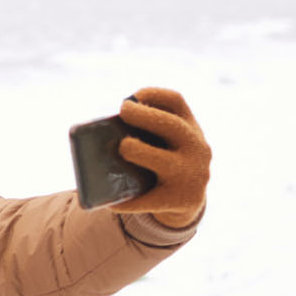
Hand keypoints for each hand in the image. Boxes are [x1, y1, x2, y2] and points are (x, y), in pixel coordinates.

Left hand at [110, 87, 210, 227]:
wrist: (185, 201)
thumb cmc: (161, 163)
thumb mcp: (161, 143)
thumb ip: (141, 134)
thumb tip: (98, 139)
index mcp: (189, 127)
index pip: (176, 102)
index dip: (155, 94)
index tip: (134, 95)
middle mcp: (197, 149)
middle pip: (172, 126)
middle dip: (145, 115)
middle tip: (122, 112)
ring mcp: (192, 175)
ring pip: (164, 161)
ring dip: (139, 151)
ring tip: (123, 148)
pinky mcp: (182, 200)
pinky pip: (149, 199)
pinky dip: (127, 200)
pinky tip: (111, 200)